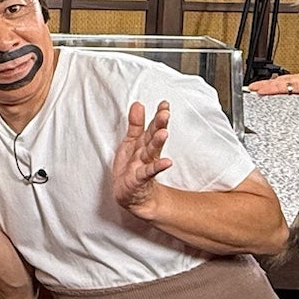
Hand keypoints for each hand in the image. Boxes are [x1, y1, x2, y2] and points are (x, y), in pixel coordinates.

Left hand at [110, 101, 171, 215]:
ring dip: (158, 142)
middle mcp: (146, 153)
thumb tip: (138, 104)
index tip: (165, 104)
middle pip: (153, 137)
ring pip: (151, 151)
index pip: (152, 127)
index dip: (158, 115)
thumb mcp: (131, 142)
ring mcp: (144, 165)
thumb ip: (136, 124)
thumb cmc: (131, 167)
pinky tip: (167, 162)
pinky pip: (148, 171)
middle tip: (165, 113)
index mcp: (143, 143)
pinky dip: (157, 167)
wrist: (130, 195)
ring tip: (164, 133)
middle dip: (159, 125)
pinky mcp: (140, 178)